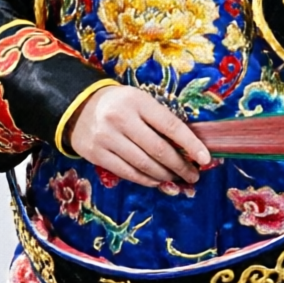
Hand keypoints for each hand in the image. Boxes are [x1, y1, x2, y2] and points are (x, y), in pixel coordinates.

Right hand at [66, 83, 211, 193]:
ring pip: (143, 164)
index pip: (170, 125)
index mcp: (137, 102)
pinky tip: (156, 180)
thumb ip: (160, 120)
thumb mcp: (139, 102)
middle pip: (158, 149)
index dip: (191, 144)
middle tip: (193, 175)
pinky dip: (145, 179)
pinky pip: (126, 172)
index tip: (205, 159)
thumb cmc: (119, 105)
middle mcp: (120, 119)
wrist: (78, 107)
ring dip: (165, 175)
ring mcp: (106, 137)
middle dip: (180, 166)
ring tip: (177, 179)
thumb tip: (188, 148)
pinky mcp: (96, 153)